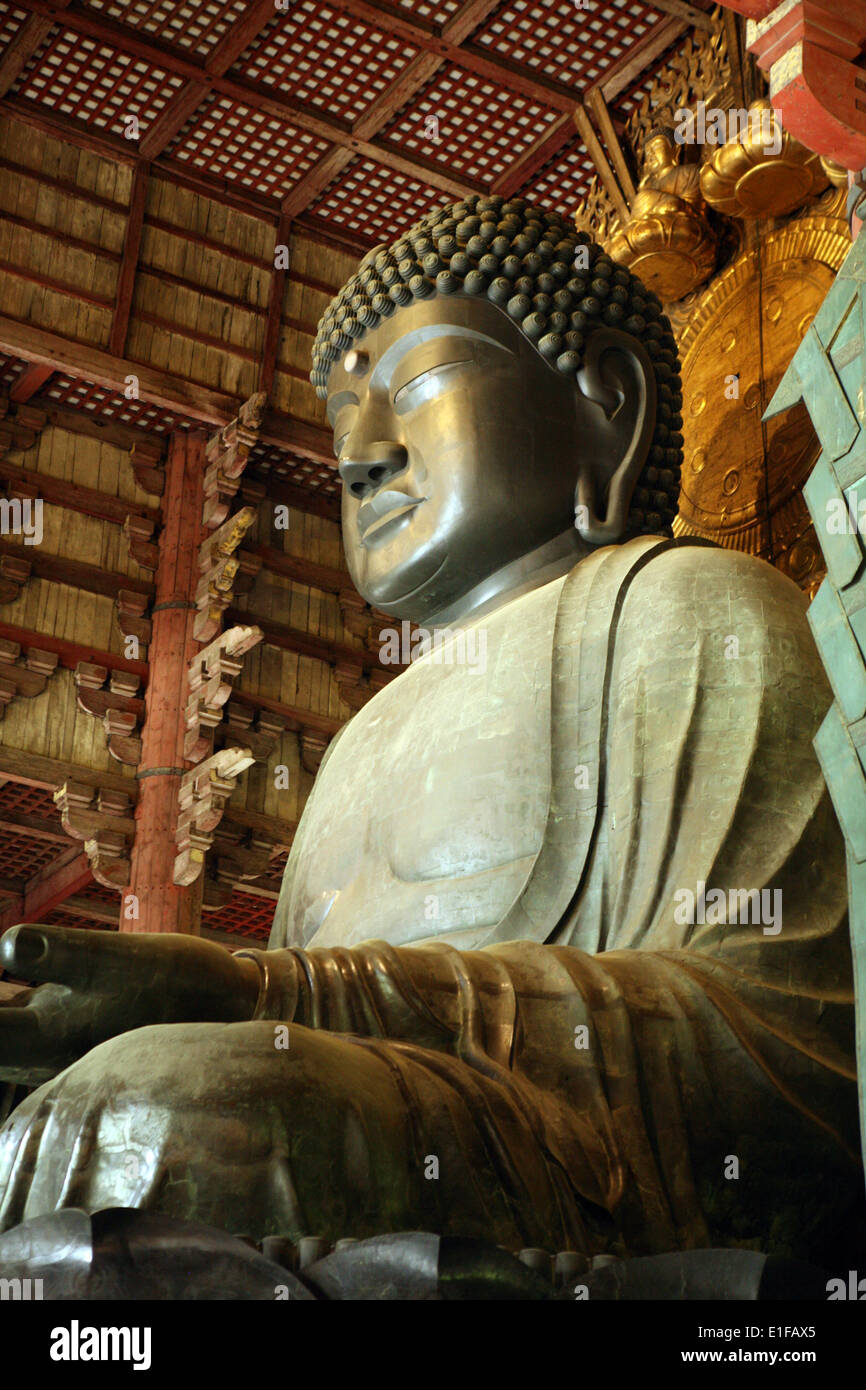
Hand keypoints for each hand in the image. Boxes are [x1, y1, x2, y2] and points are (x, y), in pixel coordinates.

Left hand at [0, 924, 260, 1085]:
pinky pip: (15, 1010)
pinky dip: (4, 989)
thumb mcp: (120, 959)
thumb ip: (58, 954)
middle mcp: (37, 1046)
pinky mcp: (65, 1020)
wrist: (229, 1009)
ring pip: (0, 1020)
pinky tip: (7, 964)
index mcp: (41, 1038)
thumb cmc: (177, 986)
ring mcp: (49, 1035)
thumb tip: (2, 944)